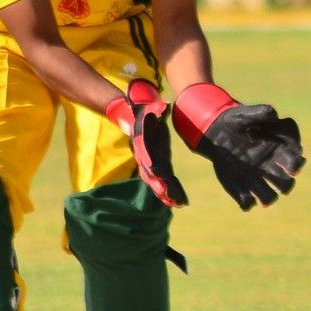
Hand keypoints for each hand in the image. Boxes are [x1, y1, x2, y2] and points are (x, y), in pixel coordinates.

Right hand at [105, 79, 187, 208]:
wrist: (133, 117)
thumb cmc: (143, 112)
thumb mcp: (150, 108)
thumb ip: (156, 108)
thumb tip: (163, 105)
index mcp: (145, 145)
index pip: (149, 157)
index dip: (155, 167)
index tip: (160, 175)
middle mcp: (145, 157)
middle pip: (153, 174)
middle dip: (162, 187)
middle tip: (172, 199)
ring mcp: (149, 162)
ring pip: (156, 182)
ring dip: (166, 194)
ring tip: (177, 205)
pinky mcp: (154, 165)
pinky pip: (160, 181)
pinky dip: (167, 191)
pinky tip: (176, 202)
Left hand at [173, 83, 305, 210]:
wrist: (215, 131)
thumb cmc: (237, 120)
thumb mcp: (247, 112)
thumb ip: (262, 112)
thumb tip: (275, 115)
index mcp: (278, 150)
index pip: (296, 162)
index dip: (296, 166)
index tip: (292, 167)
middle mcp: (270, 168)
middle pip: (287, 184)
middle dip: (285, 185)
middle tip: (275, 178)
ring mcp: (256, 179)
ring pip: (270, 198)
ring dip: (267, 198)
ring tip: (258, 193)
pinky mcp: (240, 187)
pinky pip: (247, 203)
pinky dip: (247, 202)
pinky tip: (243, 195)